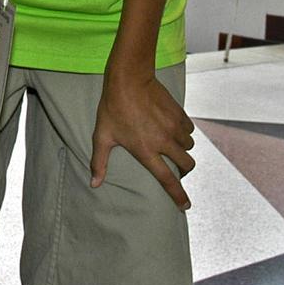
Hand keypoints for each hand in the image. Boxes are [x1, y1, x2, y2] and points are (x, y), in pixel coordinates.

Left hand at [90, 68, 194, 208]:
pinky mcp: (179, 114)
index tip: (185, 205)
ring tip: (170, 145)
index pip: (167, 179)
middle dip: (184, 170)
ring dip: (183, 149)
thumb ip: (99, 162)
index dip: (178, 195)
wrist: (129, 79)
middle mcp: (164, 141)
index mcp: (146, 150)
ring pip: (189, 146)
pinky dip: (184, 132)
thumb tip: (94, 184)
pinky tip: (172, 129)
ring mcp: (174, 127)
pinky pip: (189, 130)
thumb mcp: (102, 135)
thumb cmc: (113, 107)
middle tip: (176, 168)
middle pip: (187, 165)